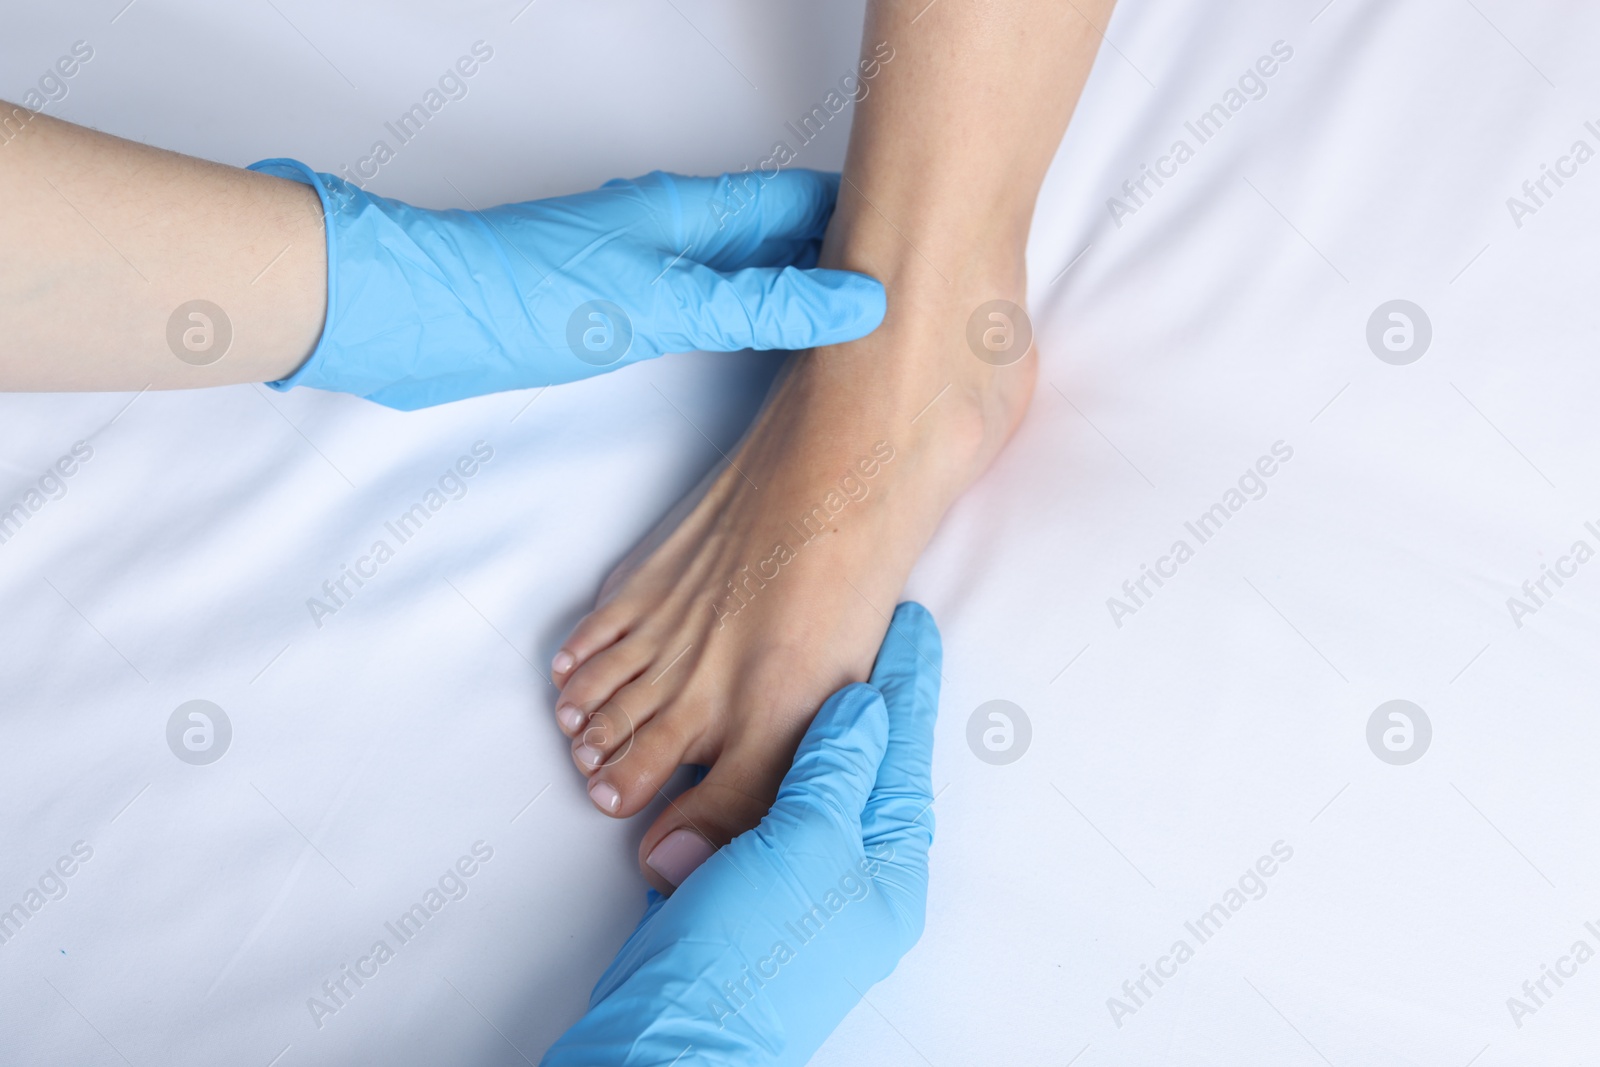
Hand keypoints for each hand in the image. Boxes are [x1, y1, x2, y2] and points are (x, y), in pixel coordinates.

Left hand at [247, 162, 885, 409]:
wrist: (421, 321)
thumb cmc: (522, 297)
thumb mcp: (657, 302)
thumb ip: (757, 305)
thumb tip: (857, 304)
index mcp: (695, 211)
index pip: (807, 203)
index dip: (871, 223)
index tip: (933, 250)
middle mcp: (683, 231)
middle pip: (790, 238)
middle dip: (851, 265)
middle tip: (919, 309)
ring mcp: (659, 269)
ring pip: (758, 276)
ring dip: (808, 301)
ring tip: (871, 340)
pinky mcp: (633, 309)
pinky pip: (722, 310)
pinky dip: (763, 330)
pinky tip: (786, 362)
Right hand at [542, 602, 941, 1066]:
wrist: (670, 1039)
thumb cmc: (752, 956)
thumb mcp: (808, 848)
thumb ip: (837, 771)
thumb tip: (860, 709)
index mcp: (887, 864)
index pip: (903, 749)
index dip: (905, 680)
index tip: (908, 621)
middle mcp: (852, 871)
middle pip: (866, 762)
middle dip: (868, 696)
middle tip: (871, 624)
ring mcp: (797, 882)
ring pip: (809, 780)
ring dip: (810, 723)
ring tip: (820, 660)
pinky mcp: (743, 889)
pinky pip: (759, 809)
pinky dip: (754, 765)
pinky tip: (753, 732)